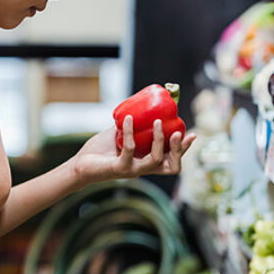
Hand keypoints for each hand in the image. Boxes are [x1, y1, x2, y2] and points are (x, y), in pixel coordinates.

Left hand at [72, 116, 195, 185]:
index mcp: (148, 161)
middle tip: (177, 131)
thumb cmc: (102, 149)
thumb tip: (144, 103)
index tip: (192, 134)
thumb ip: (134, 125)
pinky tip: (128, 119)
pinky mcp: (119, 168)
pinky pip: (130, 150)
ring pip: (155, 160)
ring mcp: (133, 170)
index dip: (184, 149)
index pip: (173, 160)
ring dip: (158, 140)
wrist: (81, 164)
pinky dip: (130, 132)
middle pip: (172, 166)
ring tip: (156, 122)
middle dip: (179, 150)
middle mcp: (143, 169)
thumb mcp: (122, 134)